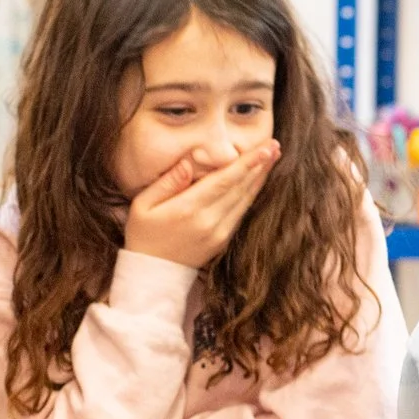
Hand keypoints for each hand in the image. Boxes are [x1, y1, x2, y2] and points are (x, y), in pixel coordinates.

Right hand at [122, 141, 279, 269]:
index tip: (266, 148)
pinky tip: (258, 180)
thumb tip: (188, 163)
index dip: (248, 163)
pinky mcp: (223, 240)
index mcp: (189, 209)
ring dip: (260, 177)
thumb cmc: (144, 235)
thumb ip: (167, 182)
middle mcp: (209, 221)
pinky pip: (241, 212)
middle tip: (275, 144)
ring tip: (273, 157)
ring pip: (245, 200)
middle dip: (260, 165)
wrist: (153, 274)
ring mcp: (219, 233)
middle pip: (241, 188)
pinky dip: (252, 194)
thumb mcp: (143, 205)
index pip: (224, 181)